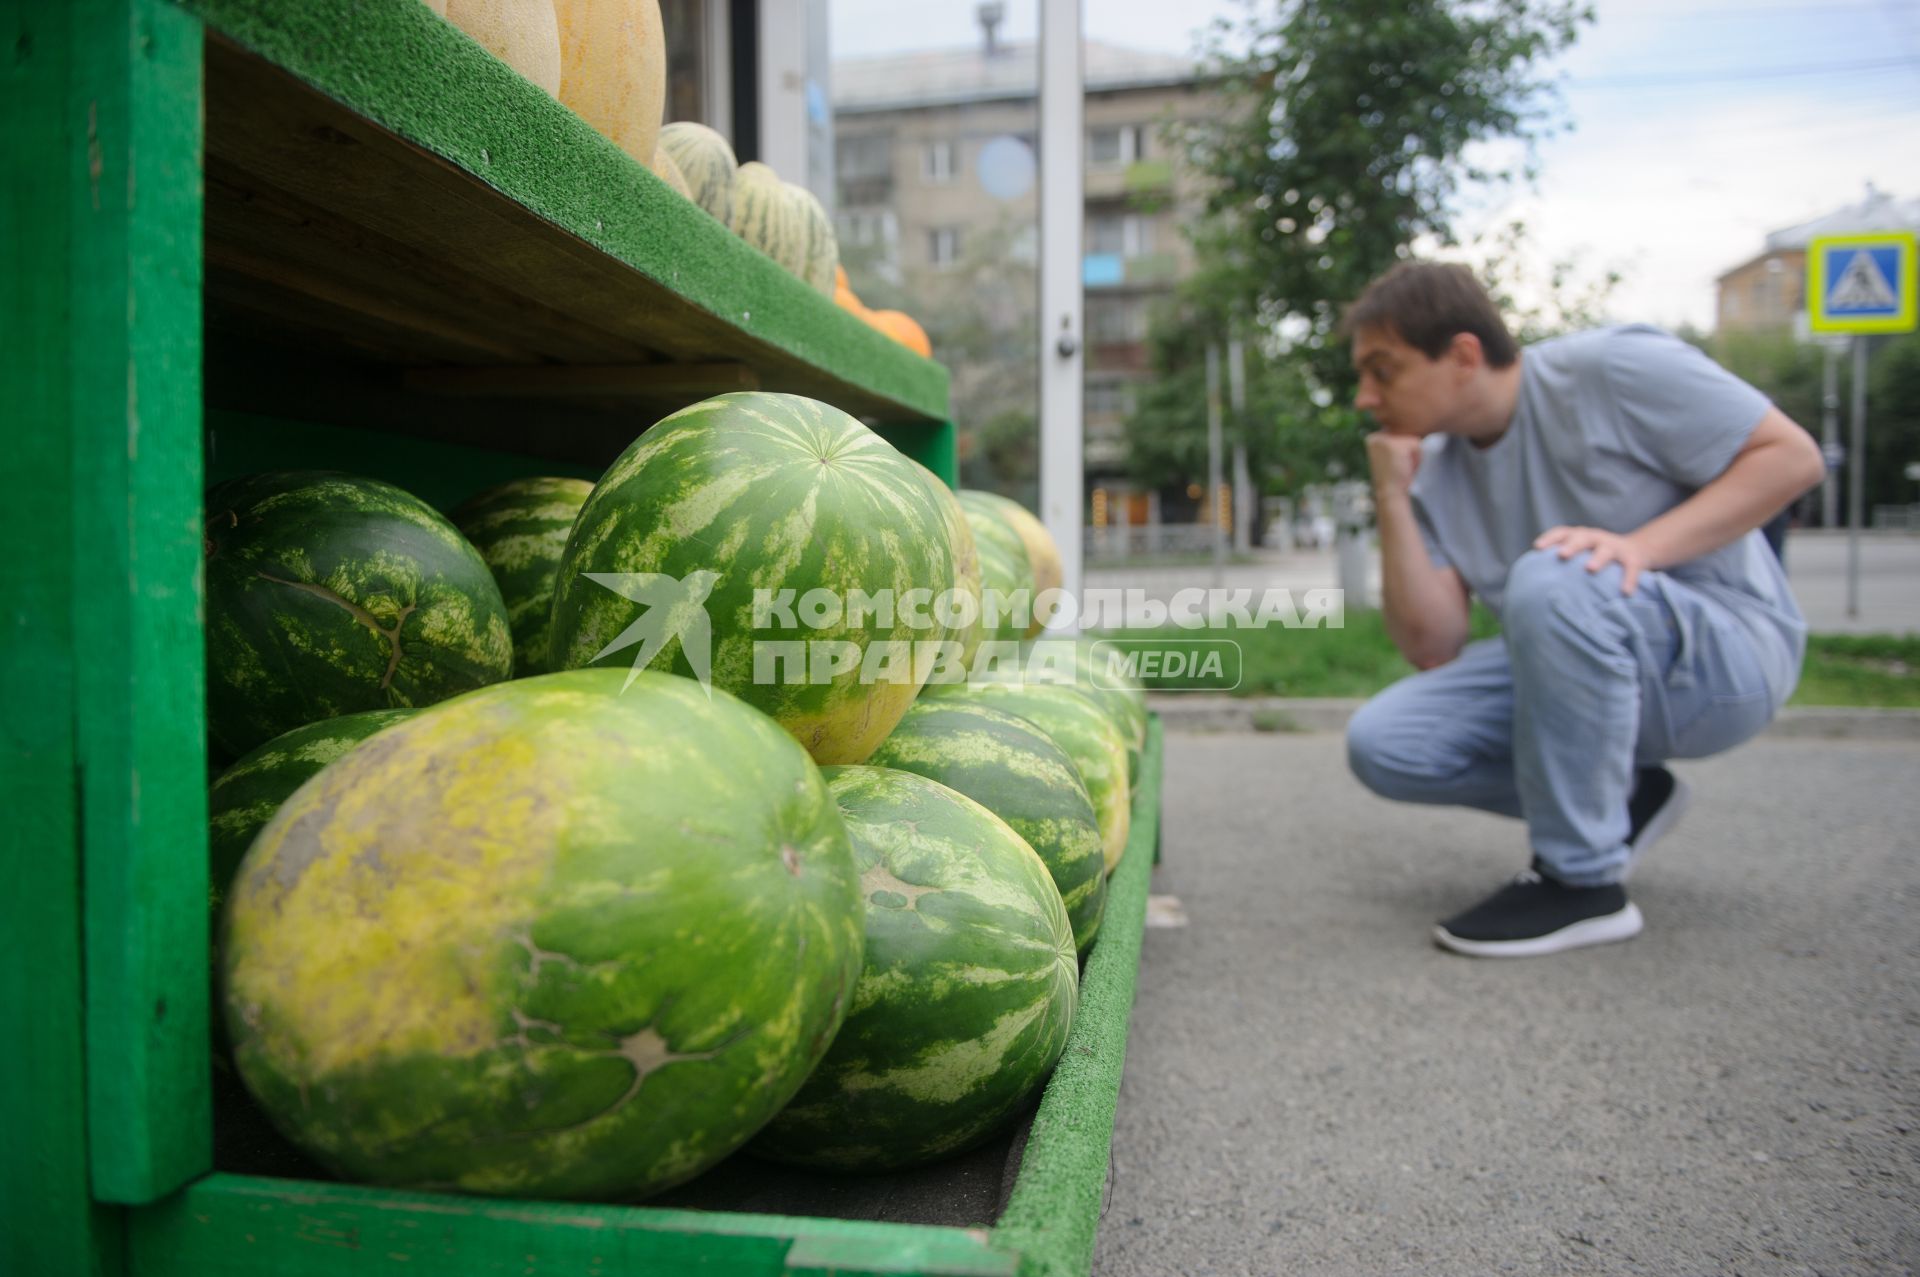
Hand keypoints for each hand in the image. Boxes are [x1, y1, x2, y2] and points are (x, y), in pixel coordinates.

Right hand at [1364, 431, 1422, 498]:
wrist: (1390, 493)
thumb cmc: (1394, 477)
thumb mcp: (1392, 455)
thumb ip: (1397, 443)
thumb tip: (1412, 432)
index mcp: (1373, 438)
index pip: (1400, 435)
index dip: (1403, 452)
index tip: (1394, 464)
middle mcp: (1376, 436)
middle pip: (1406, 436)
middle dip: (1408, 452)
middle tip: (1397, 467)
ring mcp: (1385, 439)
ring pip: (1412, 440)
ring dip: (1413, 455)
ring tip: (1401, 467)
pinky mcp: (1395, 445)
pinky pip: (1417, 445)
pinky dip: (1416, 458)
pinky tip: (1405, 467)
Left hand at [1533, 526, 1653, 594]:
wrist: (1636, 550)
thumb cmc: (1597, 556)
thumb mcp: (1582, 553)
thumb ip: (1564, 562)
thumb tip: (1534, 584)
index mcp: (1580, 537)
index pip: (1563, 533)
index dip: (1550, 538)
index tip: (1538, 548)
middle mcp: (1596, 538)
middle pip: (1582, 538)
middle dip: (1572, 545)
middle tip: (1562, 555)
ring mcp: (1615, 547)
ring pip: (1606, 550)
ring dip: (1597, 558)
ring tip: (1590, 569)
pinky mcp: (1633, 559)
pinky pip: (1631, 569)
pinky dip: (1629, 579)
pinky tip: (1625, 592)